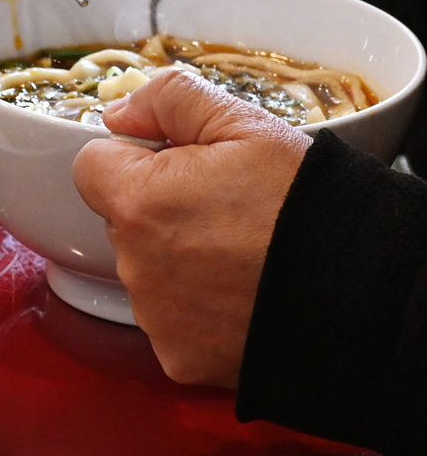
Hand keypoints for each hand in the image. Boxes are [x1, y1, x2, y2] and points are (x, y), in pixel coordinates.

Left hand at [72, 69, 310, 387]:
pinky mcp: (179, 355)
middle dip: (161, 209)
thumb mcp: (246, 124)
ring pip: (148, 270)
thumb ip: (170, 100)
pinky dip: (200, 309)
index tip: (179, 164)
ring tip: (242, 254)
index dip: (135, 158)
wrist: (362, 292)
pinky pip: (172, 319)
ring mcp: (154, 315)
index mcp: (139, 201)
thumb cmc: (307, 207)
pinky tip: (241, 295)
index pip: (92, 166)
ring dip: (180, 260)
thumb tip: (119, 113)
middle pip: (124, 221)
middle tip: (227, 210)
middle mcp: (135, 264)